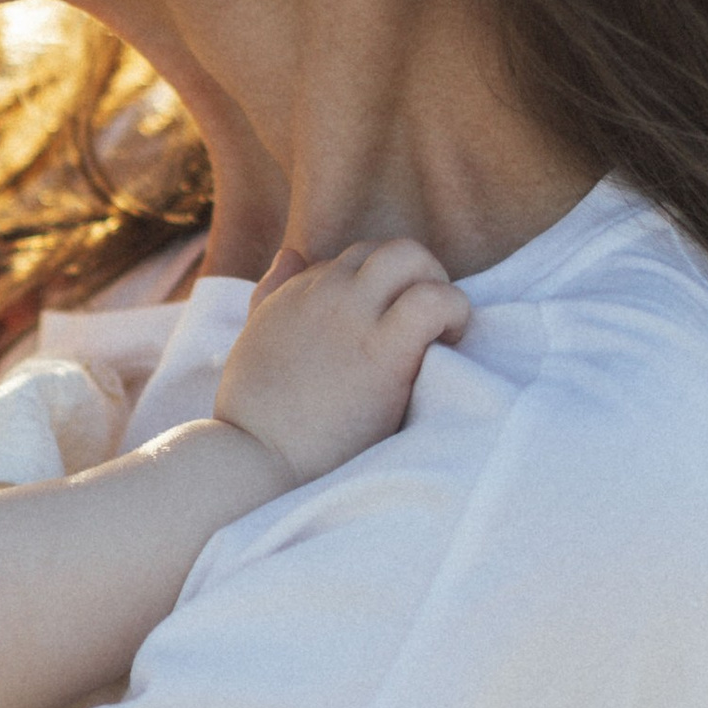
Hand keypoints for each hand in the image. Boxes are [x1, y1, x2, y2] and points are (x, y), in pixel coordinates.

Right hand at [216, 237, 469, 483]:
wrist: (254, 459)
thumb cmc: (252, 414)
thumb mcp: (254, 339)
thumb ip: (270, 294)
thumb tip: (291, 254)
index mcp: (295, 291)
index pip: (353, 261)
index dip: (380, 291)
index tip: (388, 327)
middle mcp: (325, 293)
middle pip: (385, 249)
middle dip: (416, 273)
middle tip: (425, 321)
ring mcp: (353, 316)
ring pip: (410, 256)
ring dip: (437, 283)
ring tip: (443, 329)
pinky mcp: (384, 351)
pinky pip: (435, 300)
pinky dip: (455, 311)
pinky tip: (450, 342)